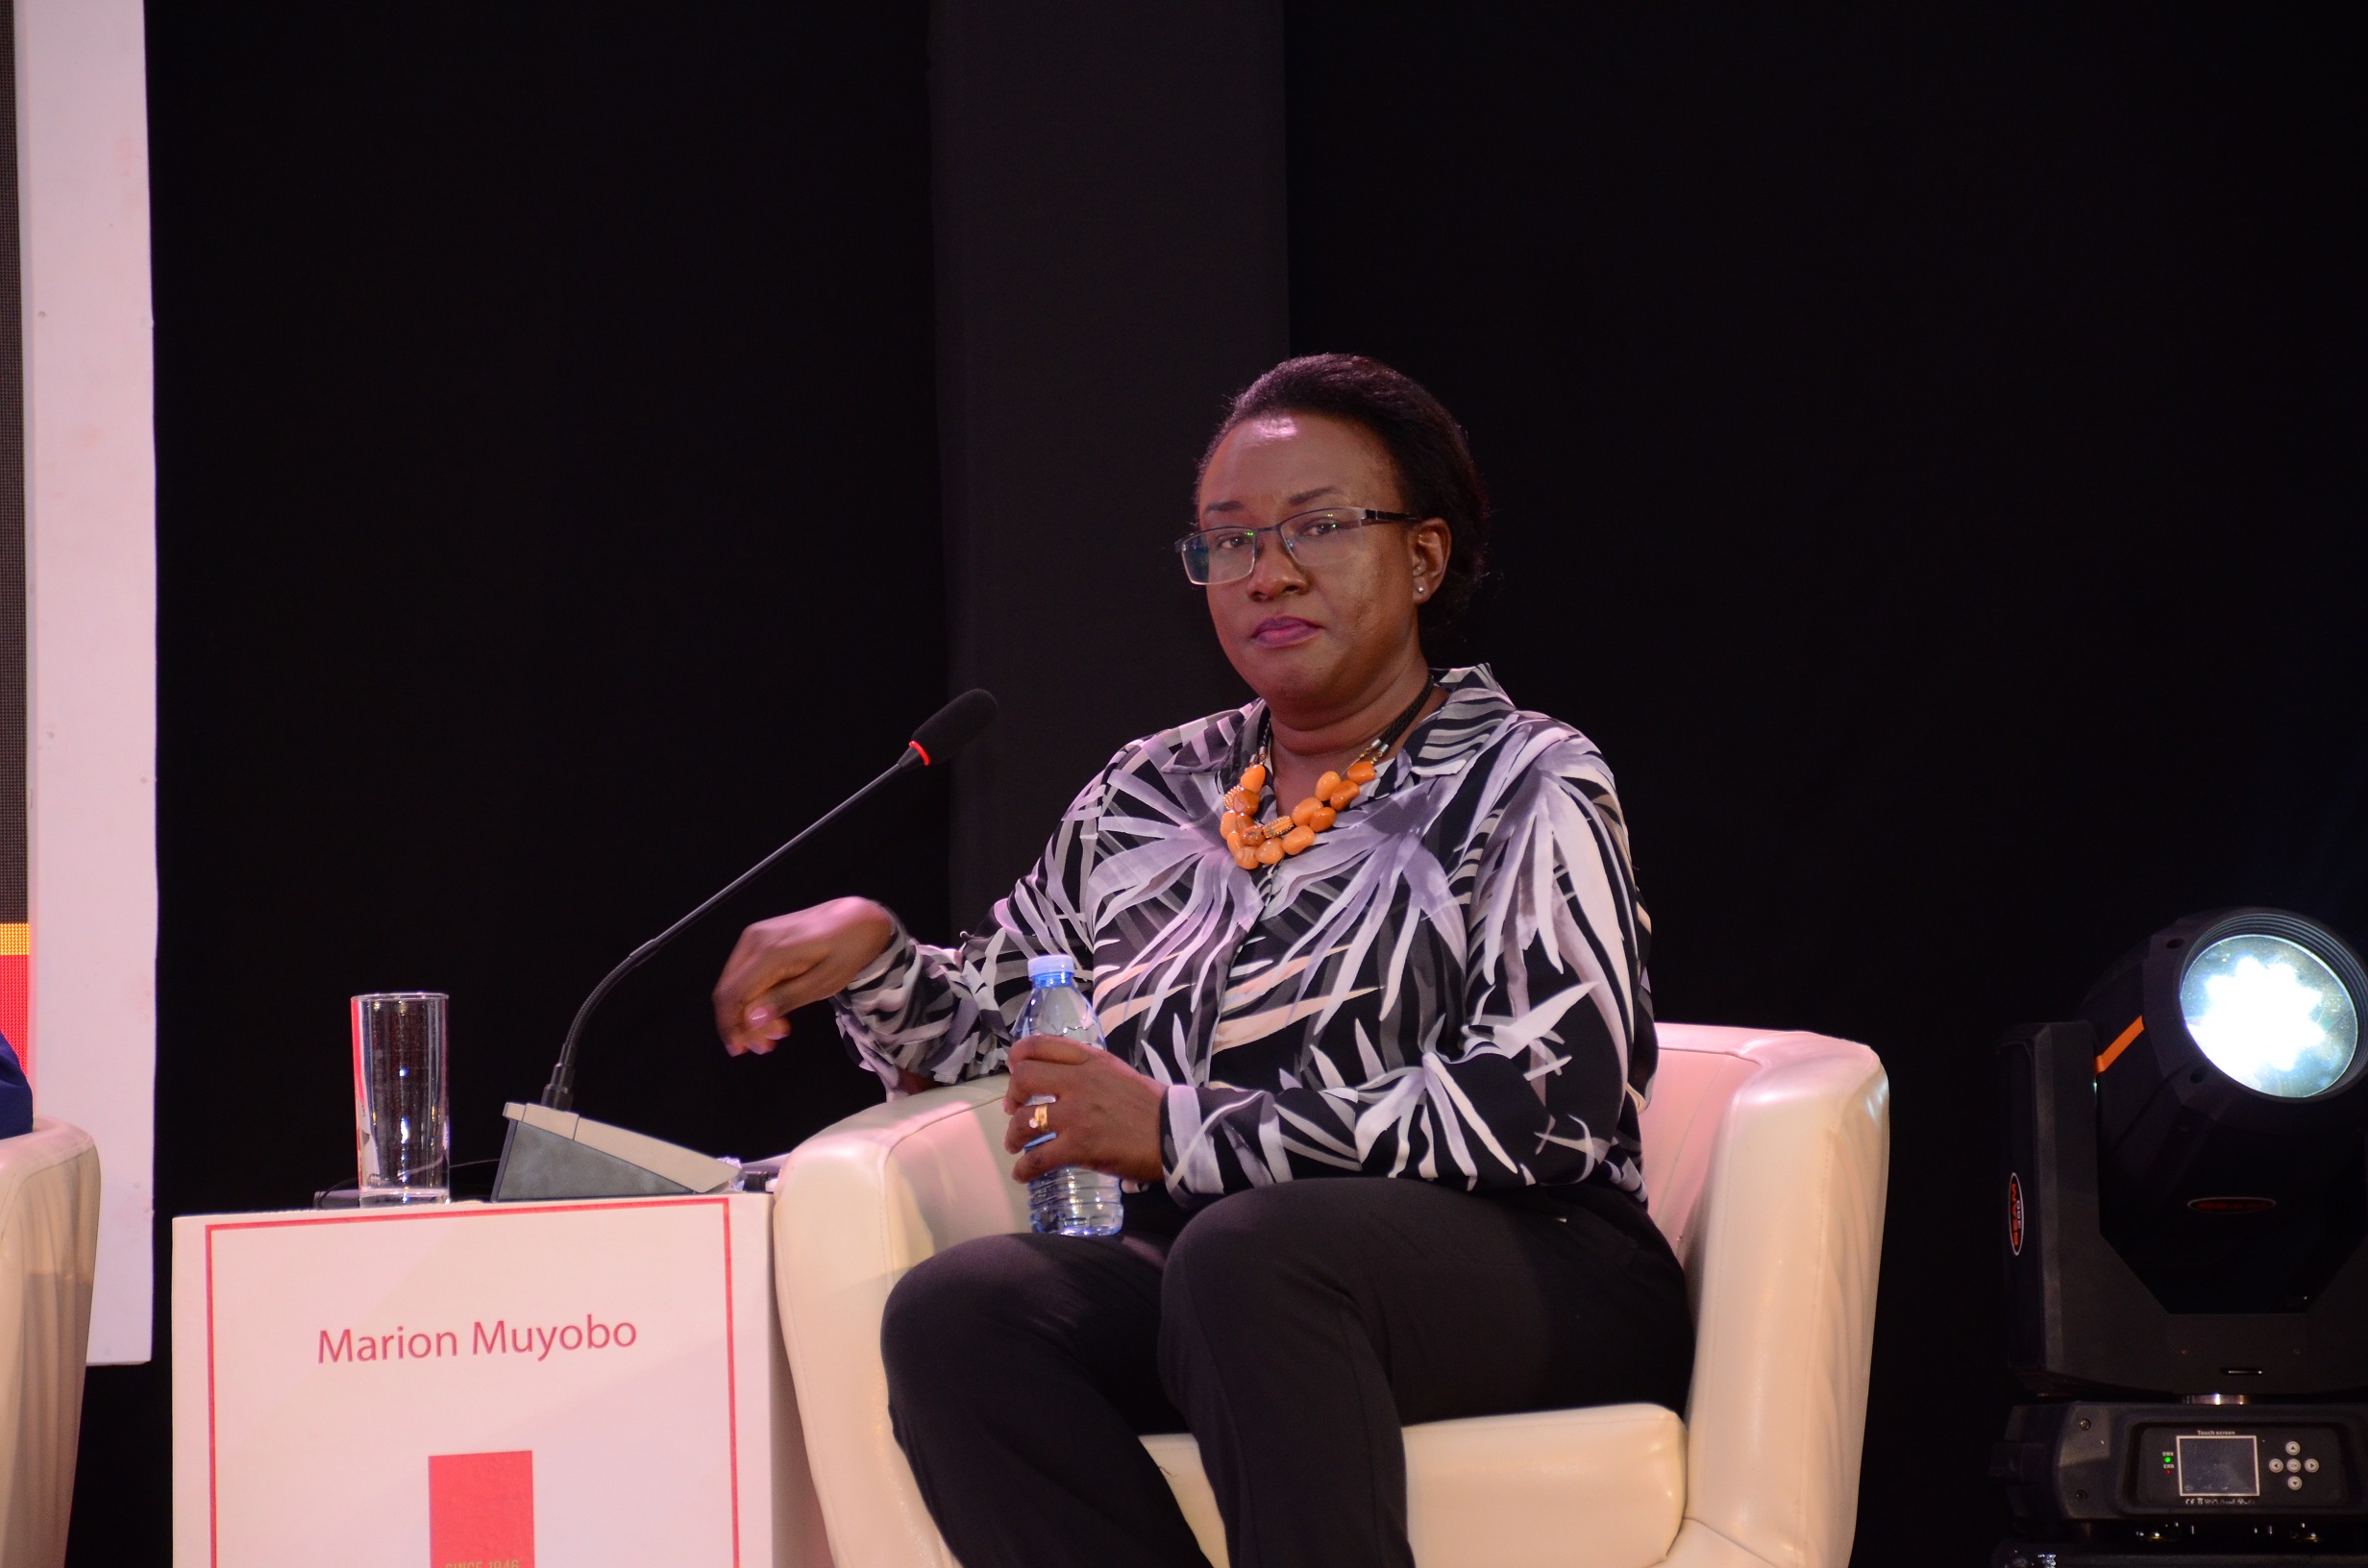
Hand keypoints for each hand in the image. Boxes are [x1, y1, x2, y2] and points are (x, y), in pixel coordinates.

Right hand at [712, 897, 894, 1054]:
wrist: (856, 918)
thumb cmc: (846, 951)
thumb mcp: (824, 983)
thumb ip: (785, 999)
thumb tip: (751, 1020)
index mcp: (769, 952)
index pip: (733, 994)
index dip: (731, 1026)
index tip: (741, 1050)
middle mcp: (753, 940)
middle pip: (728, 990)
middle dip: (740, 1024)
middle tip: (766, 1046)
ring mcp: (753, 936)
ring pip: (733, 983)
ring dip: (747, 1012)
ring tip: (776, 1031)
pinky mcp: (758, 937)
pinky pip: (744, 972)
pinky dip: (753, 996)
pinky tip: (773, 1009)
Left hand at [1001, 1036, 1166, 1183]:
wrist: (1176, 1133)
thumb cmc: (1152, 1105)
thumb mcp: (1118, 1072)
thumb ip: (1089, 1070)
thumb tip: (1061, 1079)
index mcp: (1090, 1061)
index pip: (1040, 1045)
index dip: (1018, 1058)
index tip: (1016, 1073)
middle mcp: (1079, 1082)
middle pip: (1024, 1078)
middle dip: (1012, 1095)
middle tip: (1014, 1110)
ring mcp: (1077, 1115)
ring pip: (1025, 1120)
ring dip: (1014, 1135)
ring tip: (1016, 1145)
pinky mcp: (1079, 1146)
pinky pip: (1038, 1158)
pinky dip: (1024, 1169)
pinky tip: (1023, 1174)